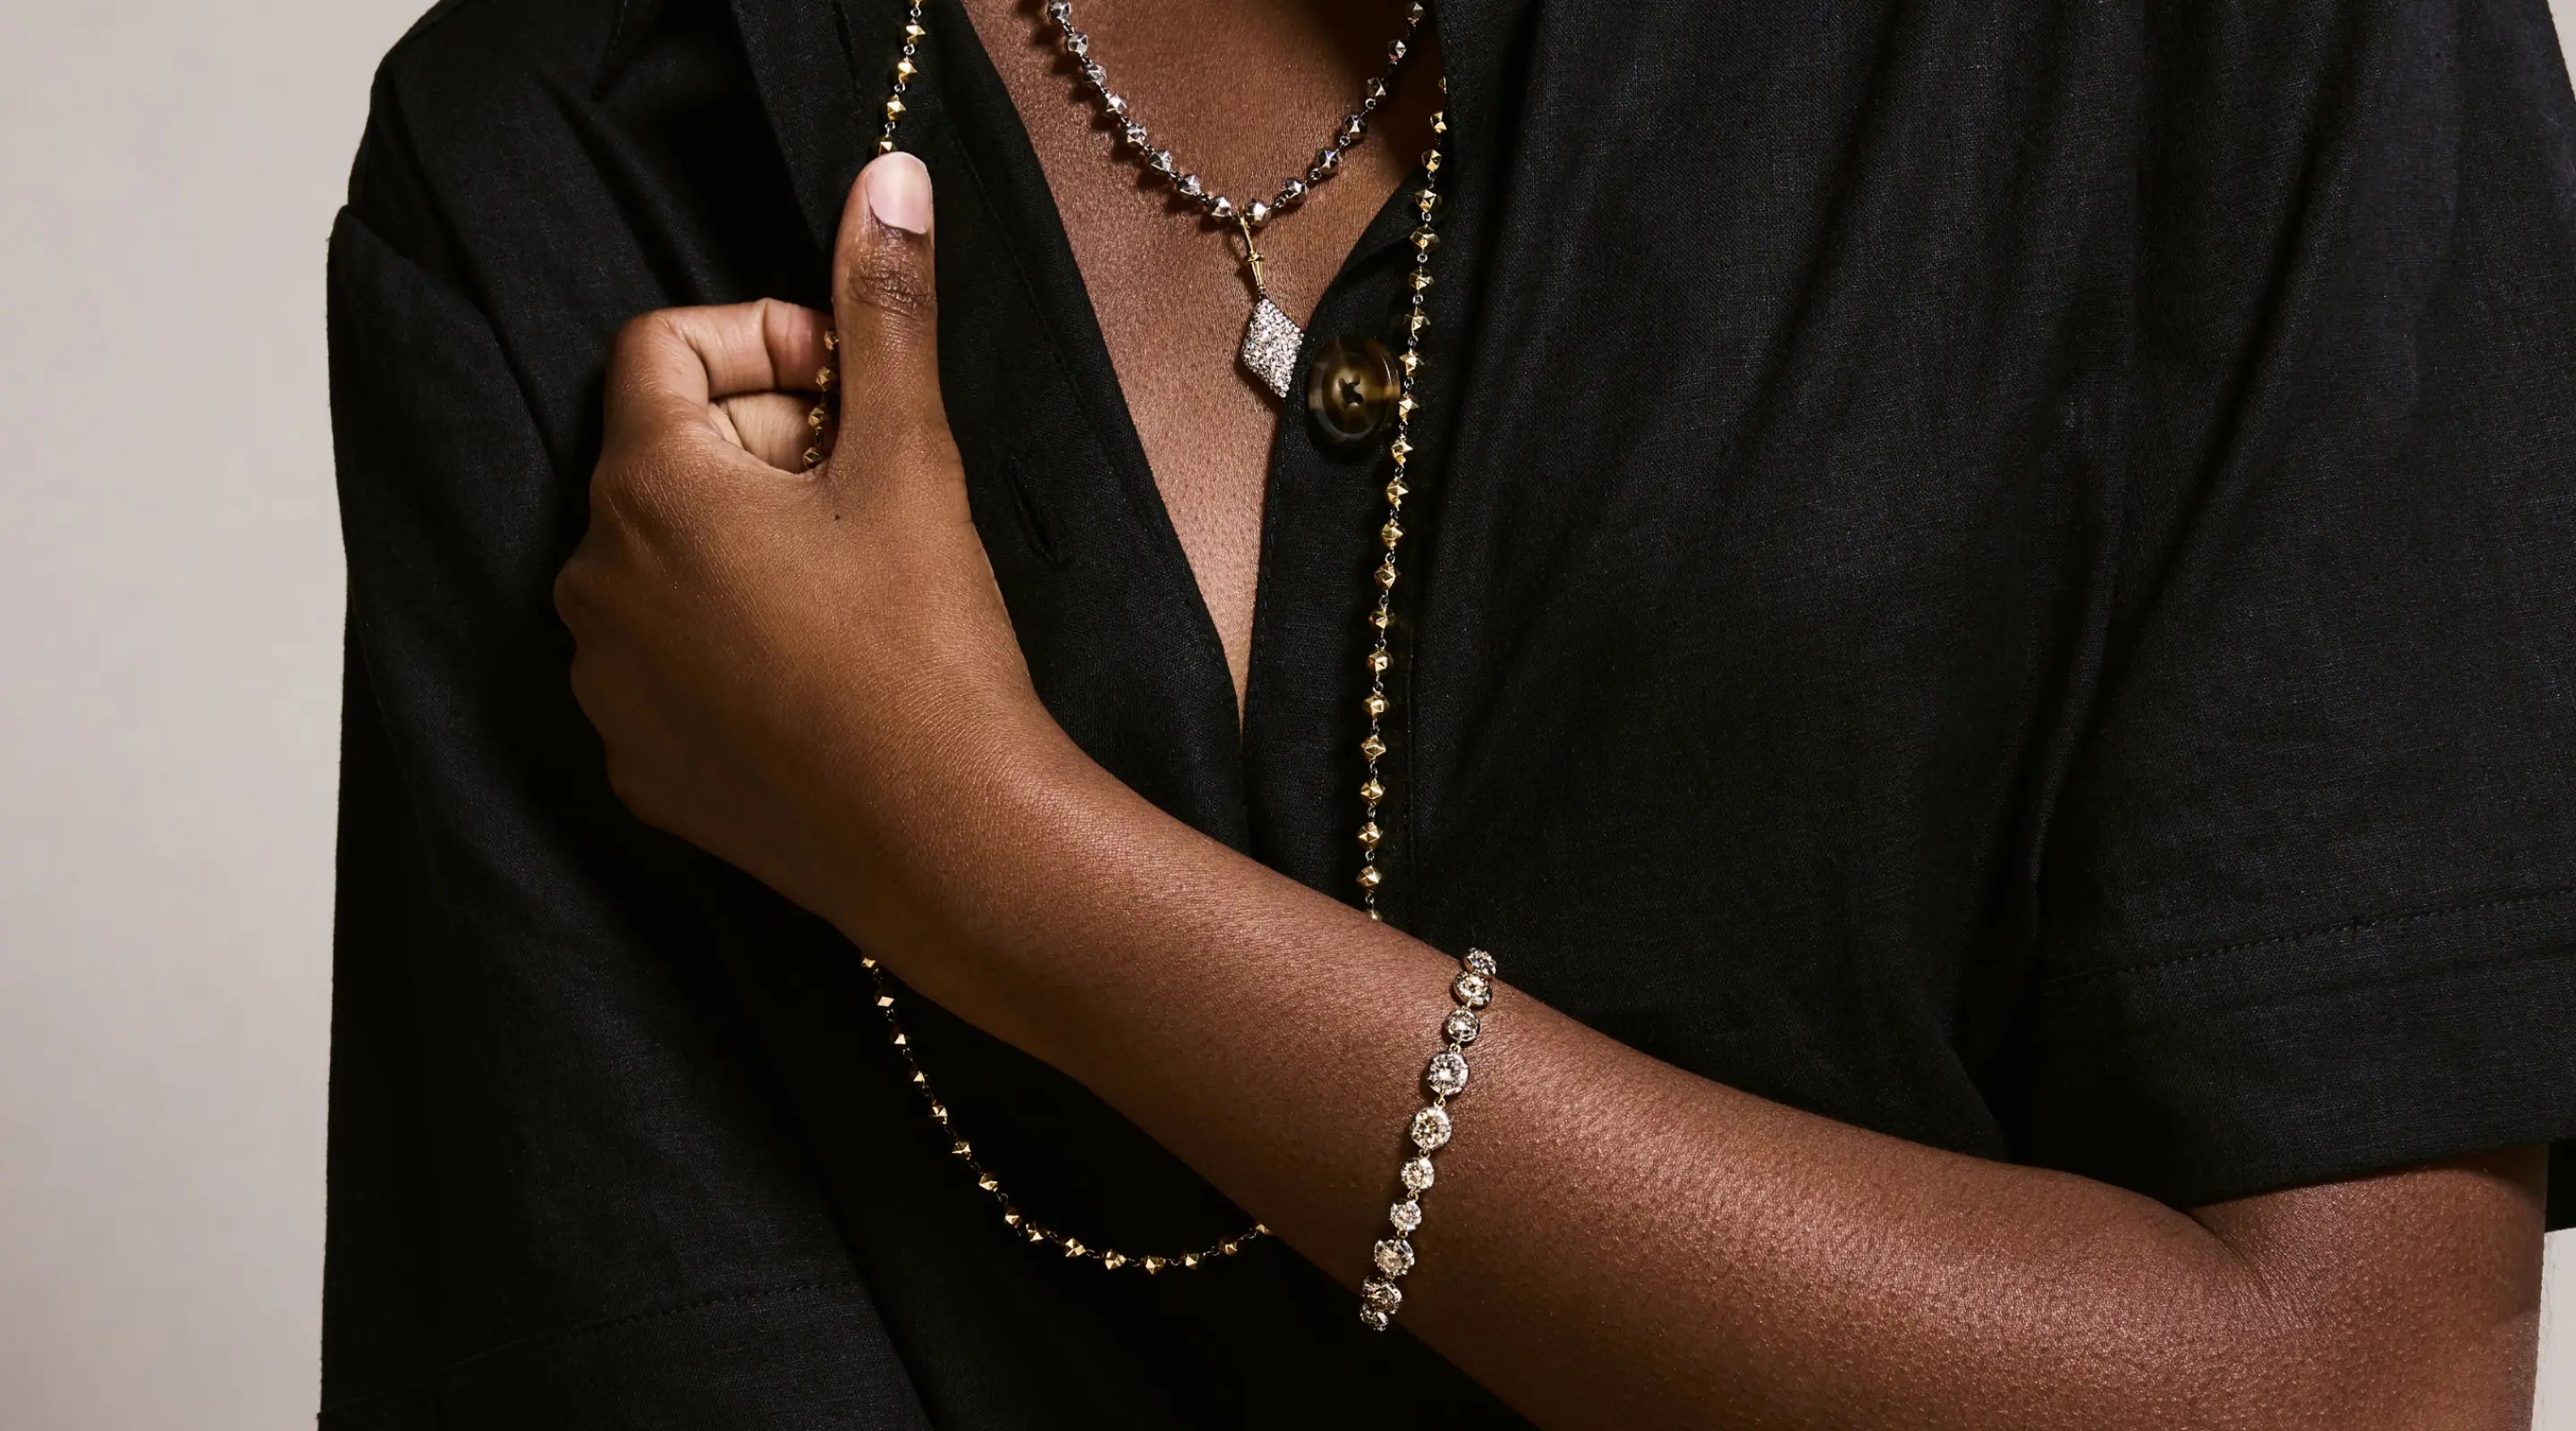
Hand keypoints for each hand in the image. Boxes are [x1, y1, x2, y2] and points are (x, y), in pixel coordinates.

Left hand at [555, 153, 1055, 959]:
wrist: (949, 844)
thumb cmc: (926, 648)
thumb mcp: (909, 456)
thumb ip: (882, 309)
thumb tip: (887, 178)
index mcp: (644, 491)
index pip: (662, 349)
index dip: (764, 345)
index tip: (850, 392)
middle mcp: (591, 583)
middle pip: (665, 454)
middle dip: (767, 446)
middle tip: (873, 489)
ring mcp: (606, 687)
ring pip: (664, 563)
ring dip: (748, 546)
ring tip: (854, 588)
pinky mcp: (638, 768)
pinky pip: (667, 664)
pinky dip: (731, 645)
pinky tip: (825, 673)